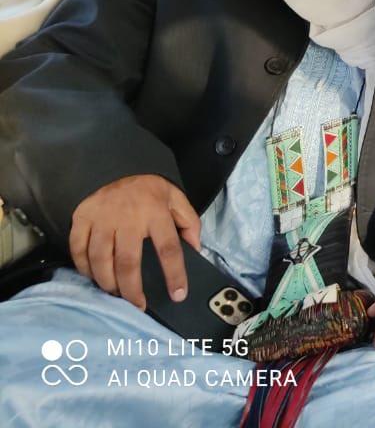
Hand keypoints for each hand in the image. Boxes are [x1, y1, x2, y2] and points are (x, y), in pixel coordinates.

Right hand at [68, 174, 201, 310]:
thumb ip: (189, 224)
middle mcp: (128, 217)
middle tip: (137, 305)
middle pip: (128, 262)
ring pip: (100, 260)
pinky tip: (95, 277)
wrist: (116, 167)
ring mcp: (102, 218)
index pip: (169, 248)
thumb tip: (196, 251)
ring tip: (116, 293)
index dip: (174, 274)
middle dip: (132, 290)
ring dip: (107, 283)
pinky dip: (85, 268)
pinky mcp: (82, 219)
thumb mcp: (176, 199)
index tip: (178, 294)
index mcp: (157, 212)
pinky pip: (79, 250)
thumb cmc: (149, 190)